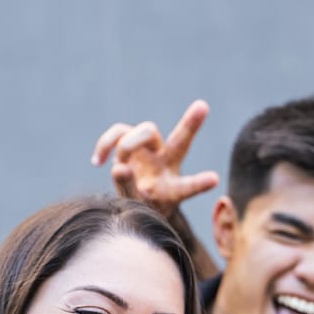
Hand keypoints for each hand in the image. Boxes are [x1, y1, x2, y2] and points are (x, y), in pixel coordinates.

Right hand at [90, 99, 220, 214]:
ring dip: (129, 144)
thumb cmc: (141, 207)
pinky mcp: (130, 141)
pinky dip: (106, 143)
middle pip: (179, 140)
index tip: (214, 180)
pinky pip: (118, 132)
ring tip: (119, 166)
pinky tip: (98, 161)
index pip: (188, 186)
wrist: (133, 198)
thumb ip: (128, 189)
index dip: (199, 184)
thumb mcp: (136, 207)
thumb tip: (120, 167)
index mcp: (174, 187)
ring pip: (145, 131)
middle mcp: (166, 162)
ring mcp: (149, 150)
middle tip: (203, 106)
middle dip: (191, 124)